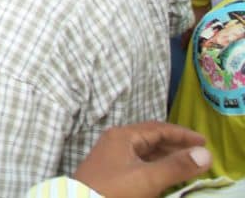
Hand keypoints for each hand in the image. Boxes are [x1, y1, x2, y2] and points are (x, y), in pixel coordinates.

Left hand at [72, 122, 210, 197]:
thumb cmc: (114, 190)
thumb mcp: (148, 178)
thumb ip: (176, 166)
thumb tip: (206, 154)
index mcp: (123, 136)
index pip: (158, 128)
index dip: (182, 134)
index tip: (204, 141)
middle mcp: (116, 141)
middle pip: (152, 138)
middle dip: (176, 145)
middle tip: (199, 154)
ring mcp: (112, 156)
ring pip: (146, 152)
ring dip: (167, 157)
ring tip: (188, 165)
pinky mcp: (112, 171)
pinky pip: (139, 163)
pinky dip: (156, 167)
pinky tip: (166, 176)